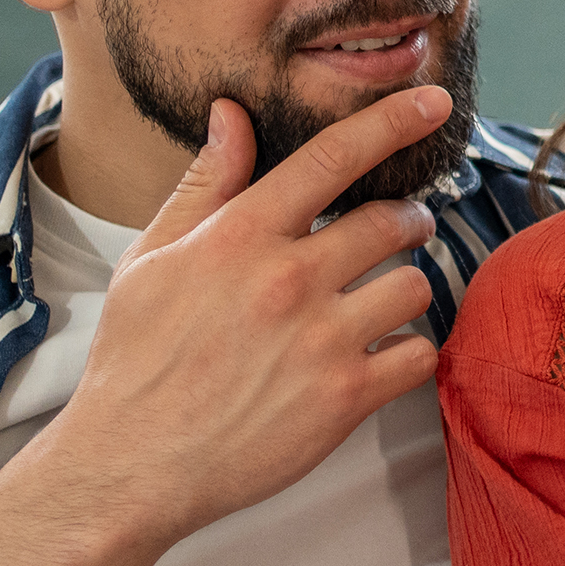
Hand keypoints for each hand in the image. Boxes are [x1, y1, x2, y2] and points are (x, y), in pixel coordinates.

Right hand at [30, 88, 453, 549]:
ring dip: (406, 287)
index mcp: (240, 237)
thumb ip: (204, 185)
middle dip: (407, 219)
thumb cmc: (137, 359)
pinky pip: (418, 354)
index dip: (392, 121)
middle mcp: (288, 279)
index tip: (434, 101)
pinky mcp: (345, 398)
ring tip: (381, 298)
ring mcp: (321, 340)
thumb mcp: (151, 259)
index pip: (332, 158)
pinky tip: (378, 356)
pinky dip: (407, 352)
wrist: (130, 464)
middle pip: (392, 221)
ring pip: (414, 284)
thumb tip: (232, 114)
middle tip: (400, 229)